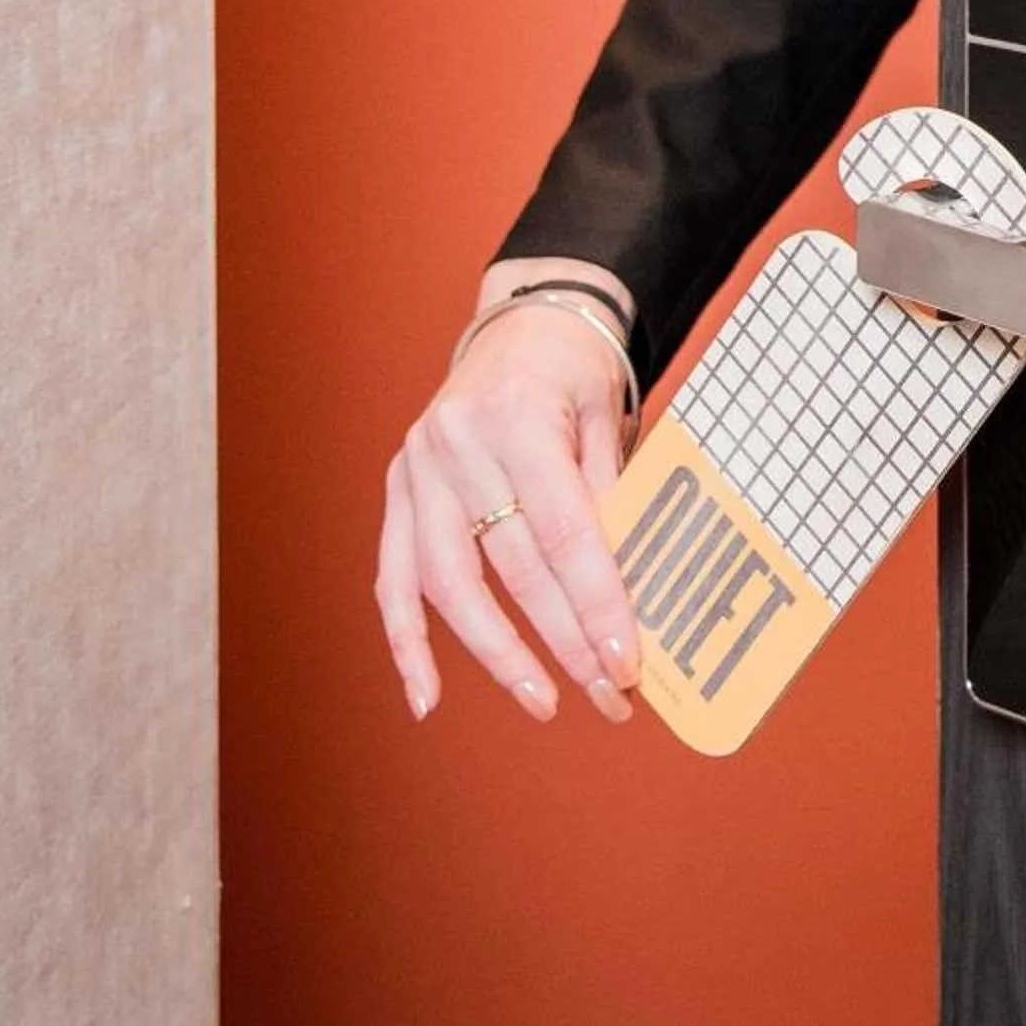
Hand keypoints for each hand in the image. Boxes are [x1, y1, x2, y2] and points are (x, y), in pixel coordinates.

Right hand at [377, 258, 644, 724]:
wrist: (521, 324)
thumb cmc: (574, 371)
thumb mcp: (607, 414)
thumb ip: (611, 493)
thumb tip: (633, 593)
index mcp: (518, 417)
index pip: (563, 529)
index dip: (596, 601)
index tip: (626, 660)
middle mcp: (456, 444)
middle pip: (512, 564)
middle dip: (564, 638)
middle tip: (609, 693)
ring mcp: (416, 469)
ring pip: (447, 583)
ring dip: (497, 653)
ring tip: (542, 701)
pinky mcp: (396, 491)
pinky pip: (393, 579)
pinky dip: (406, 642)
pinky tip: (425, 698)